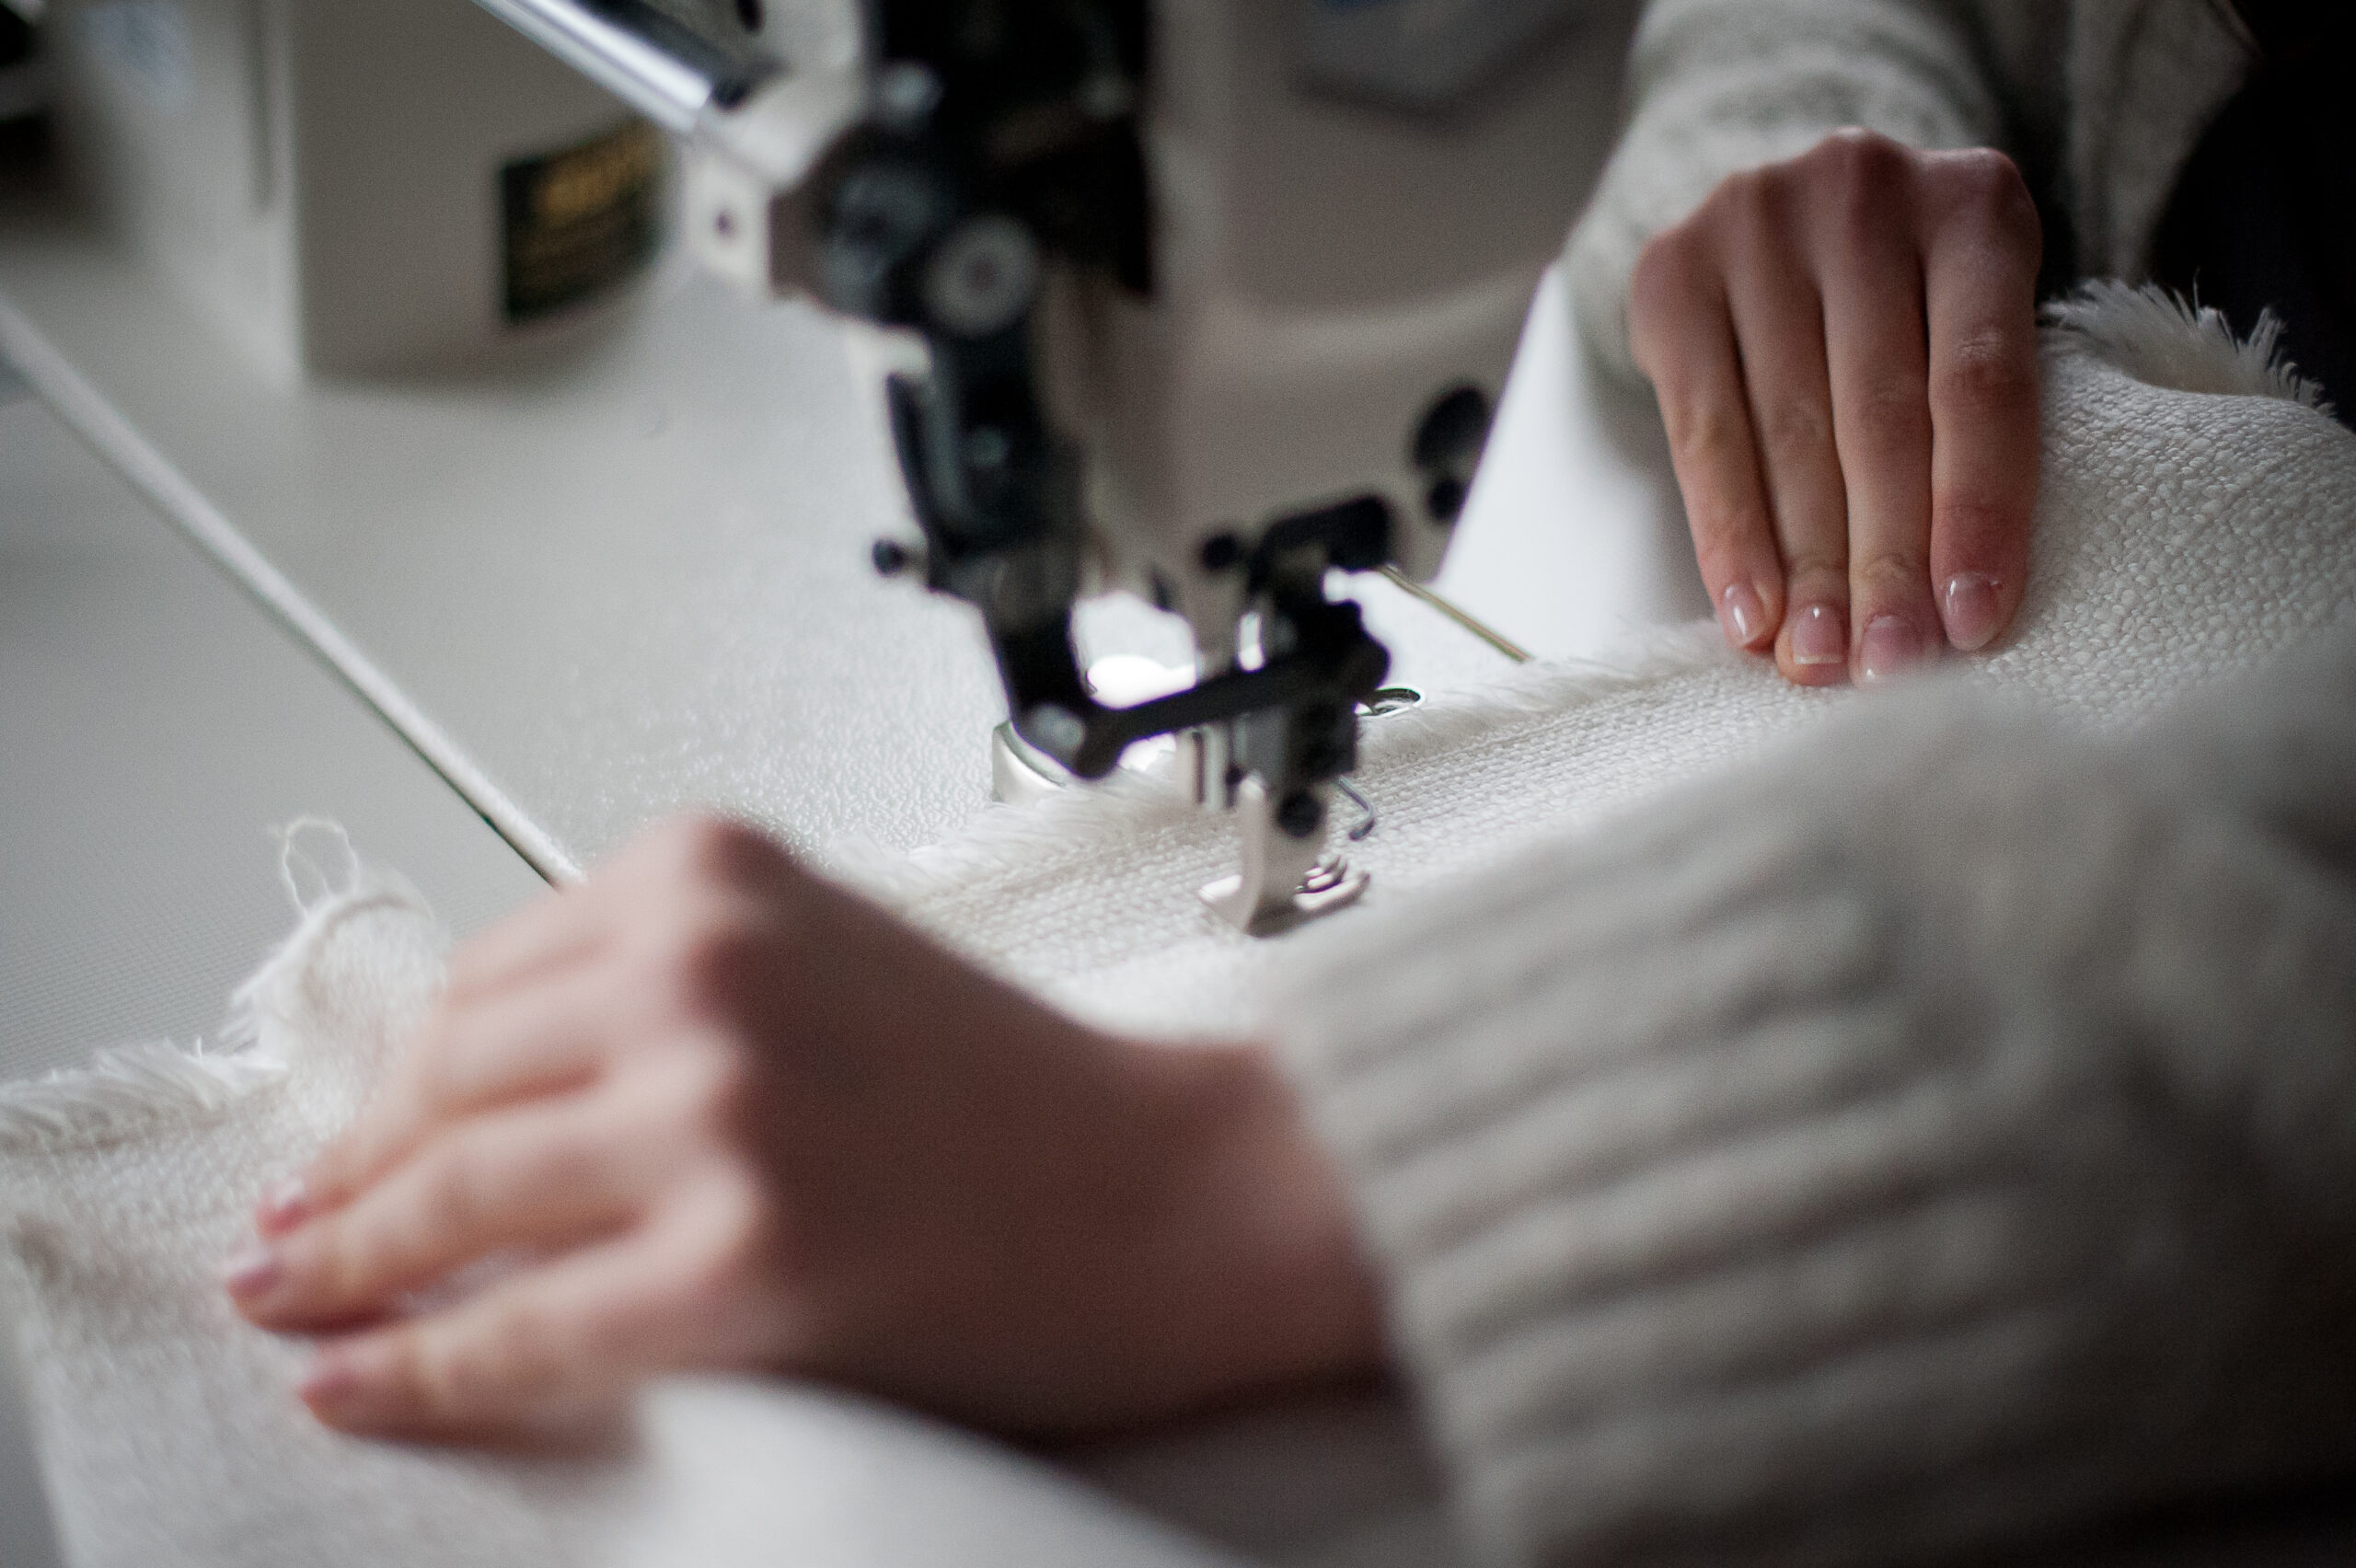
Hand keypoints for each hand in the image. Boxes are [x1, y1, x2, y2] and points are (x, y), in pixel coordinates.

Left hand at [225, 816, 1381, 1441]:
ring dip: (344, 1261)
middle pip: (446, 1079)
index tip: (349, 1131)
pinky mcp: (740, 1261)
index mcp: (717, 874)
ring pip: (452, 1194)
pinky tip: (351, 1382)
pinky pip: (517, 1328)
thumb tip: (489, 1081)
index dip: (396, 1075)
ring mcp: (718, 1113)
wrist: (1177, 1190)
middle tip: (292, 1230)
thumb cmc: (1023, 1089)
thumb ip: (673, 977)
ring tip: (293, 1298)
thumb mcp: (832, 956)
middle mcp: (703, 970)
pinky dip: (412, 1362)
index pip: (488, 978)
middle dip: (349, 1170)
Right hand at [1628, 129, 2042, 683]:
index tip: (1972, 622)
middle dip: (1883, 558)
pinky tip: (1747, 613)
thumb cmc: (1907, 300)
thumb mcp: (1969, 324)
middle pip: (1878, 413)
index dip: (1977, 507)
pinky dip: (1727, 534)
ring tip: (1816, 661)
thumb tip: (1955, 611)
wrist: (1794, 212)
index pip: (1979, 379)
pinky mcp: (1674, 270)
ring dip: (1803, 566)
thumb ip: (1972, 423)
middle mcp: (1863, 193)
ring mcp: (1757, 222)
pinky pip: (1702, 430)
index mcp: (1976, 206)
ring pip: (1787, 431)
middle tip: (1888, 667)